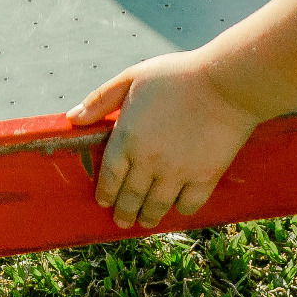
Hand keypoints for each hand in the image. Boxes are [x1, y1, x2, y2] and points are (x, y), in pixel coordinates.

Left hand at [66, 52, 263, 229]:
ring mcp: (177, 173)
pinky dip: (180, 209)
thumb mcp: (132, 77)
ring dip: (148, 217)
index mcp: (128, 138)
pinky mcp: (204, 177)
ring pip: (157, 206)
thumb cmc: (177, 75)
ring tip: (145, 221)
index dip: (105, 193)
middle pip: (131, 197)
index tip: (103, 202)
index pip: (110, 177)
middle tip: (123, 220)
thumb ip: (100, 100)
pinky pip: (188, 204)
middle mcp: (148, 162)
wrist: (224, 83)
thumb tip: (72, 119)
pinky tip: (177, 207)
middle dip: (124, 212)